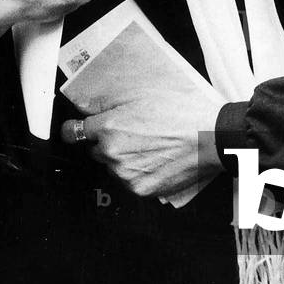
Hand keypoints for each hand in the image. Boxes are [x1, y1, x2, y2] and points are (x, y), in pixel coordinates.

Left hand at [61, 85, 224, 198]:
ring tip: (149, 146)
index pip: (73, 132)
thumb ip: (113, 102)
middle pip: (95, 150)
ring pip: (113, 166)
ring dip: (123, 158)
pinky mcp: (140, 189)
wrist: (210, 136)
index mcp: (110, 126)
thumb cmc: (183, 111)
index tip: (73, 131)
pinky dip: (138, 172)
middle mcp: (112, 152)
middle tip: (132, 133)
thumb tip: (91, 107)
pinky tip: (155, 159)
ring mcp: (125, 174)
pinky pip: (130, 181)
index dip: (73, 130)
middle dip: (107, 142)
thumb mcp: (145, 94)